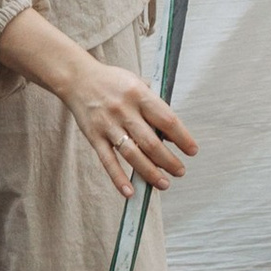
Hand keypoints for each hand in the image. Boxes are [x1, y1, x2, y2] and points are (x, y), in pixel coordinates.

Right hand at [63, 53, 198, 196]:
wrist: (78, 78)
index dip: (182, 137)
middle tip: (180, 171)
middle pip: (151, 142)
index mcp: (139, 94)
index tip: (192, 150)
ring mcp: (108, 125)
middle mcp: (124, 110)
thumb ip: (154, 105)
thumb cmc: (112, 81)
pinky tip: (130, 191)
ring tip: (164, 183)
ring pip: (132, 154)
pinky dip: (119, 178)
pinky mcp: (94, 136)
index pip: (166, 119)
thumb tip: (171, 134)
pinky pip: (108, 161)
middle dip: (169, 160)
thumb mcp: (137, 83)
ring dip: (150, 172)